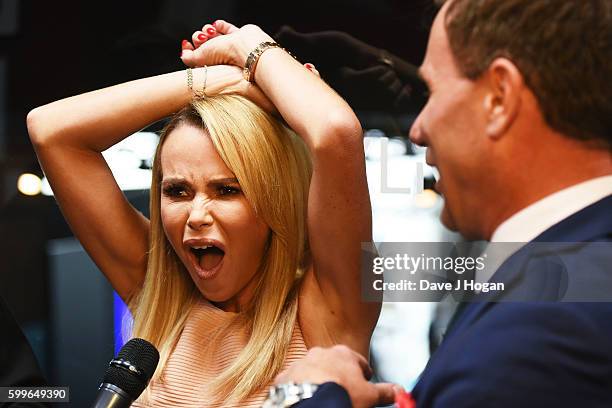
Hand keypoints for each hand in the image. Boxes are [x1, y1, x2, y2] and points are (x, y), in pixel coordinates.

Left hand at [181, 20, 273, 67]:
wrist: (246, 48)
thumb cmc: (226, 55)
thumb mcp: (199, 58)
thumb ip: (187, 57)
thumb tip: (183, 54)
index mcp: (210, 63)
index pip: (194, 55)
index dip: (188, 48)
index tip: (186, 43)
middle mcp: (218, 55)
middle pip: (201, 42)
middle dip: (199, 37)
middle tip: (203, 38)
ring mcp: (227, 45)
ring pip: (211, 33)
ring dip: (208, 29)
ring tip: (212, 31)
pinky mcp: (237, 35)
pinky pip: (224, 27)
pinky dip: (219, 25)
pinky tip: (217, 26)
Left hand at [274, 345, 396, 407]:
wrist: (310, 403)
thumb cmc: (342, 395)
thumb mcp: (369, 396)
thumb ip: (385, 391)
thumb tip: (399, 390)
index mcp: (344, 354)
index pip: (358, 362)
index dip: (363, 375)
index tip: (364, 383)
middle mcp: (321, 353)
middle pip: (333, 364)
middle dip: (338, 376)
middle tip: (342, 392)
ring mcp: (301, 363)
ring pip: (312, 371)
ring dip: (317, 380)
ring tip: (321, 397)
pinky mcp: (285, 376)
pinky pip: (294, 381)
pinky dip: (299, 389)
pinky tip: (304, 399)